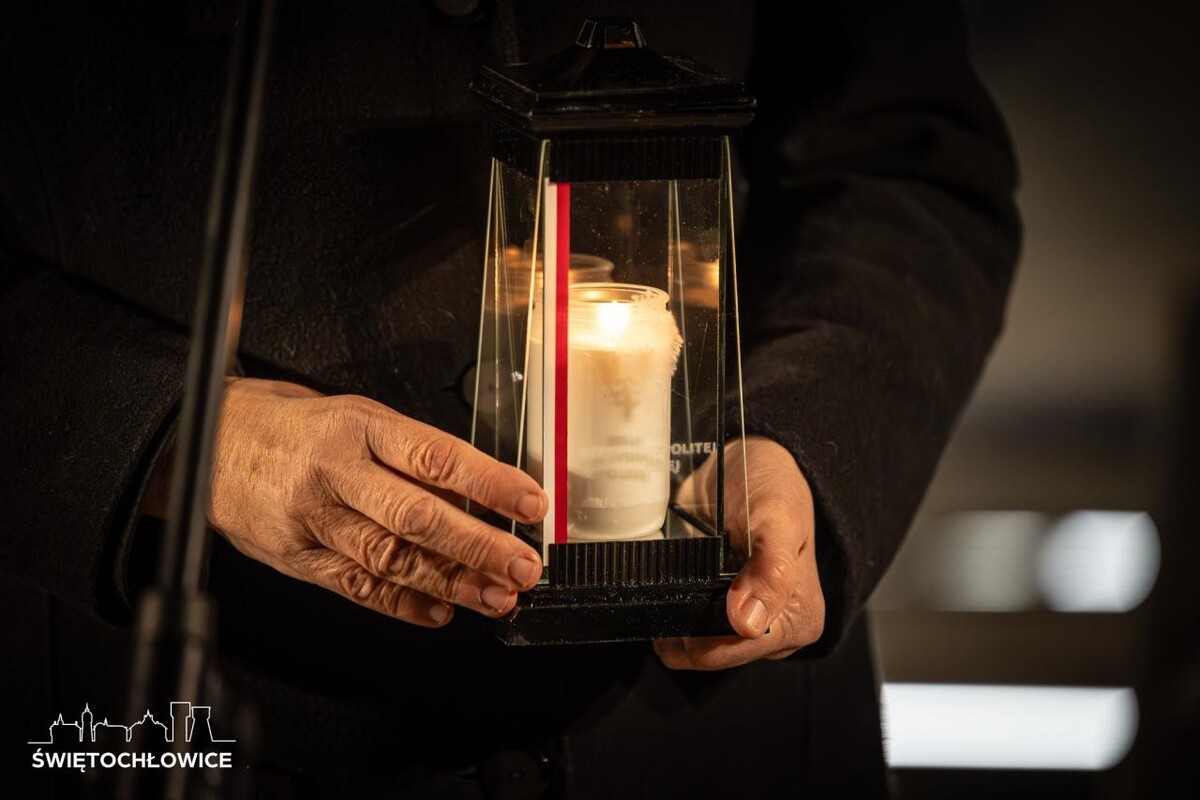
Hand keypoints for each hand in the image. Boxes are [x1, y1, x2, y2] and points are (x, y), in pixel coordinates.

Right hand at [149, 377, 546, 626]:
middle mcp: (336, 472)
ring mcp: (313, 519)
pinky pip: (357, 587)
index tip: (530, 503)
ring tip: (495, 596)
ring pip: (391, 559)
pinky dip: (403, 604)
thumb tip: (475, 497)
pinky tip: (440, 611)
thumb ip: (409, 455)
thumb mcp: (355, 416)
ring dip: (451, 583)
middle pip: (417, 516)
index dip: (489, 484)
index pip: (436, 457)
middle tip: (523, 566)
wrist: (208, 442)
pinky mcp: (297, 558)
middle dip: (479, 547)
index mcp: (358, 426)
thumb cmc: (293, 426)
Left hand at [654, 436, 823, 669]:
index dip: (703, 633)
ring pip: (686, 642)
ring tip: (673, 572)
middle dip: (683, 624)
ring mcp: (736, 620)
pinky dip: (665, 603)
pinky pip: (677, 621)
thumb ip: (770, 570)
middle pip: (706, 652)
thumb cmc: (772, 486)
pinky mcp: (710, 607)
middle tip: (679, 574)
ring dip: (670, 613)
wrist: (747, 462)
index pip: (735, 652)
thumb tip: (747, 624)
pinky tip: (668, 576)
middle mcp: (768, 629)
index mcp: (797, 618)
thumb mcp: (778, 518)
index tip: (687, 593)